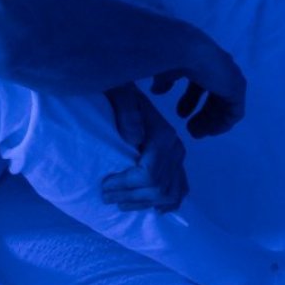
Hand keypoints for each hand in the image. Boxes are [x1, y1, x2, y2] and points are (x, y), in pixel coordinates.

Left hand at [102, 84, 187, 211]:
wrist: (125, 76)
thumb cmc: (117, 87)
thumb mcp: (117, 91)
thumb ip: (126, 111)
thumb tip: (135, 140)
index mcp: (163, 134)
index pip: (149, 174)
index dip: (126, 186)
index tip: (104, 187)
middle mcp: (175, 147)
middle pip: (158, 188)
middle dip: (131, 197)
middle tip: (105, 197)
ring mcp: (177, 155)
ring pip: (170, 193)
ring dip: (145, 203)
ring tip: (121, 204)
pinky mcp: (175, 159)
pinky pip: (180, 188)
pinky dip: (168, 202)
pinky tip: (153, 208)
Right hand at [151, 30, 246, 137]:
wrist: (185, 49)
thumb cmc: (172, 56)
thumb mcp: (164, 69)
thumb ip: (164, 81)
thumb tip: (157, 91)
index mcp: (204, 60)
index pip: (201, 83)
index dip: (191, 100)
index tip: (181, 114)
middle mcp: (220, 67)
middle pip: (215, 96)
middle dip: (202, 113)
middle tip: (189, 128)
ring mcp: (230, 77)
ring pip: (224, 105)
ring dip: (210, 120)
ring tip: (195, 133)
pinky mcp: (237, 88)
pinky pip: (234, 111)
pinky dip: (223, 123)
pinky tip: (210, 132)